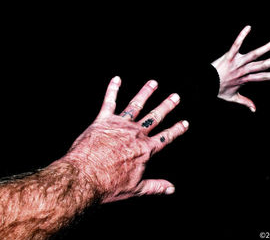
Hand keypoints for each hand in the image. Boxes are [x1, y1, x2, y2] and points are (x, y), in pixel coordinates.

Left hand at [61, 76, 188, 202]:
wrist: (84, 177)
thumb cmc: (109, 185)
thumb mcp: (136, 188)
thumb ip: (156, 187)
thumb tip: (172, 189)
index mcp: (145, 149)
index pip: (166, 137)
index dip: (176, 130)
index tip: (185, 122)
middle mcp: (135, 134)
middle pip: (155, 117)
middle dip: (166, 106)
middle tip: (176, 96)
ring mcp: (120, 125)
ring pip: (136, 105)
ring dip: (146, 93)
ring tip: (153, 83)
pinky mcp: (103, 120)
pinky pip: (109, 101)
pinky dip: (113, 89)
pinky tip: (116, 79)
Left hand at [211, 25, 269, 111]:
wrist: (205, 84)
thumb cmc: (218, 90)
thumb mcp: (232, 98)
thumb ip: (245, 102)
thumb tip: (254, 110)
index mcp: (246, 79)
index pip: (264, 77)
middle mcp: (243, 70)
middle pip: (262, 65)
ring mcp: (237, 63)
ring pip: (254, 54)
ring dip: (266, 47)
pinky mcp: (229, 56)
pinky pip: (236, 45)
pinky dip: (242, 36)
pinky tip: (248, 27)